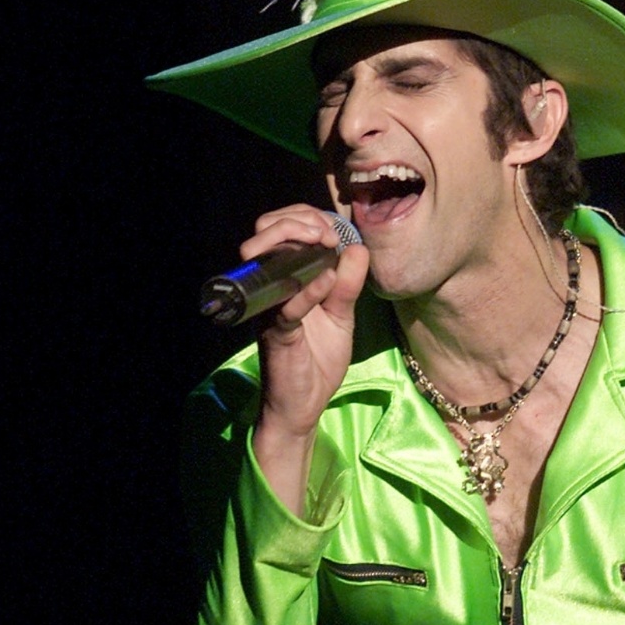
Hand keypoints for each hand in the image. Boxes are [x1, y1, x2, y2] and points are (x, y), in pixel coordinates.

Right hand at [241, 204, 368, 514]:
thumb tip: (357, 249)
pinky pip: (286, 305)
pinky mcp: (274, 332)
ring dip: (295, 239)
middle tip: (325, 233)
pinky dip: (306, 289)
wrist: (302, 407)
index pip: (286, 227)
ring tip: (322, 242)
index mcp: (288, 277)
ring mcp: (270, 307)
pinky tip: (325, 281)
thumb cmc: (319, 360)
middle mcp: (273, 286)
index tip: (334, 230)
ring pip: (266, 256)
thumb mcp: (342, 317)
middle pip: (267, 229)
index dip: (308, 217)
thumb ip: (348, 285)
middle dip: (298, 219)